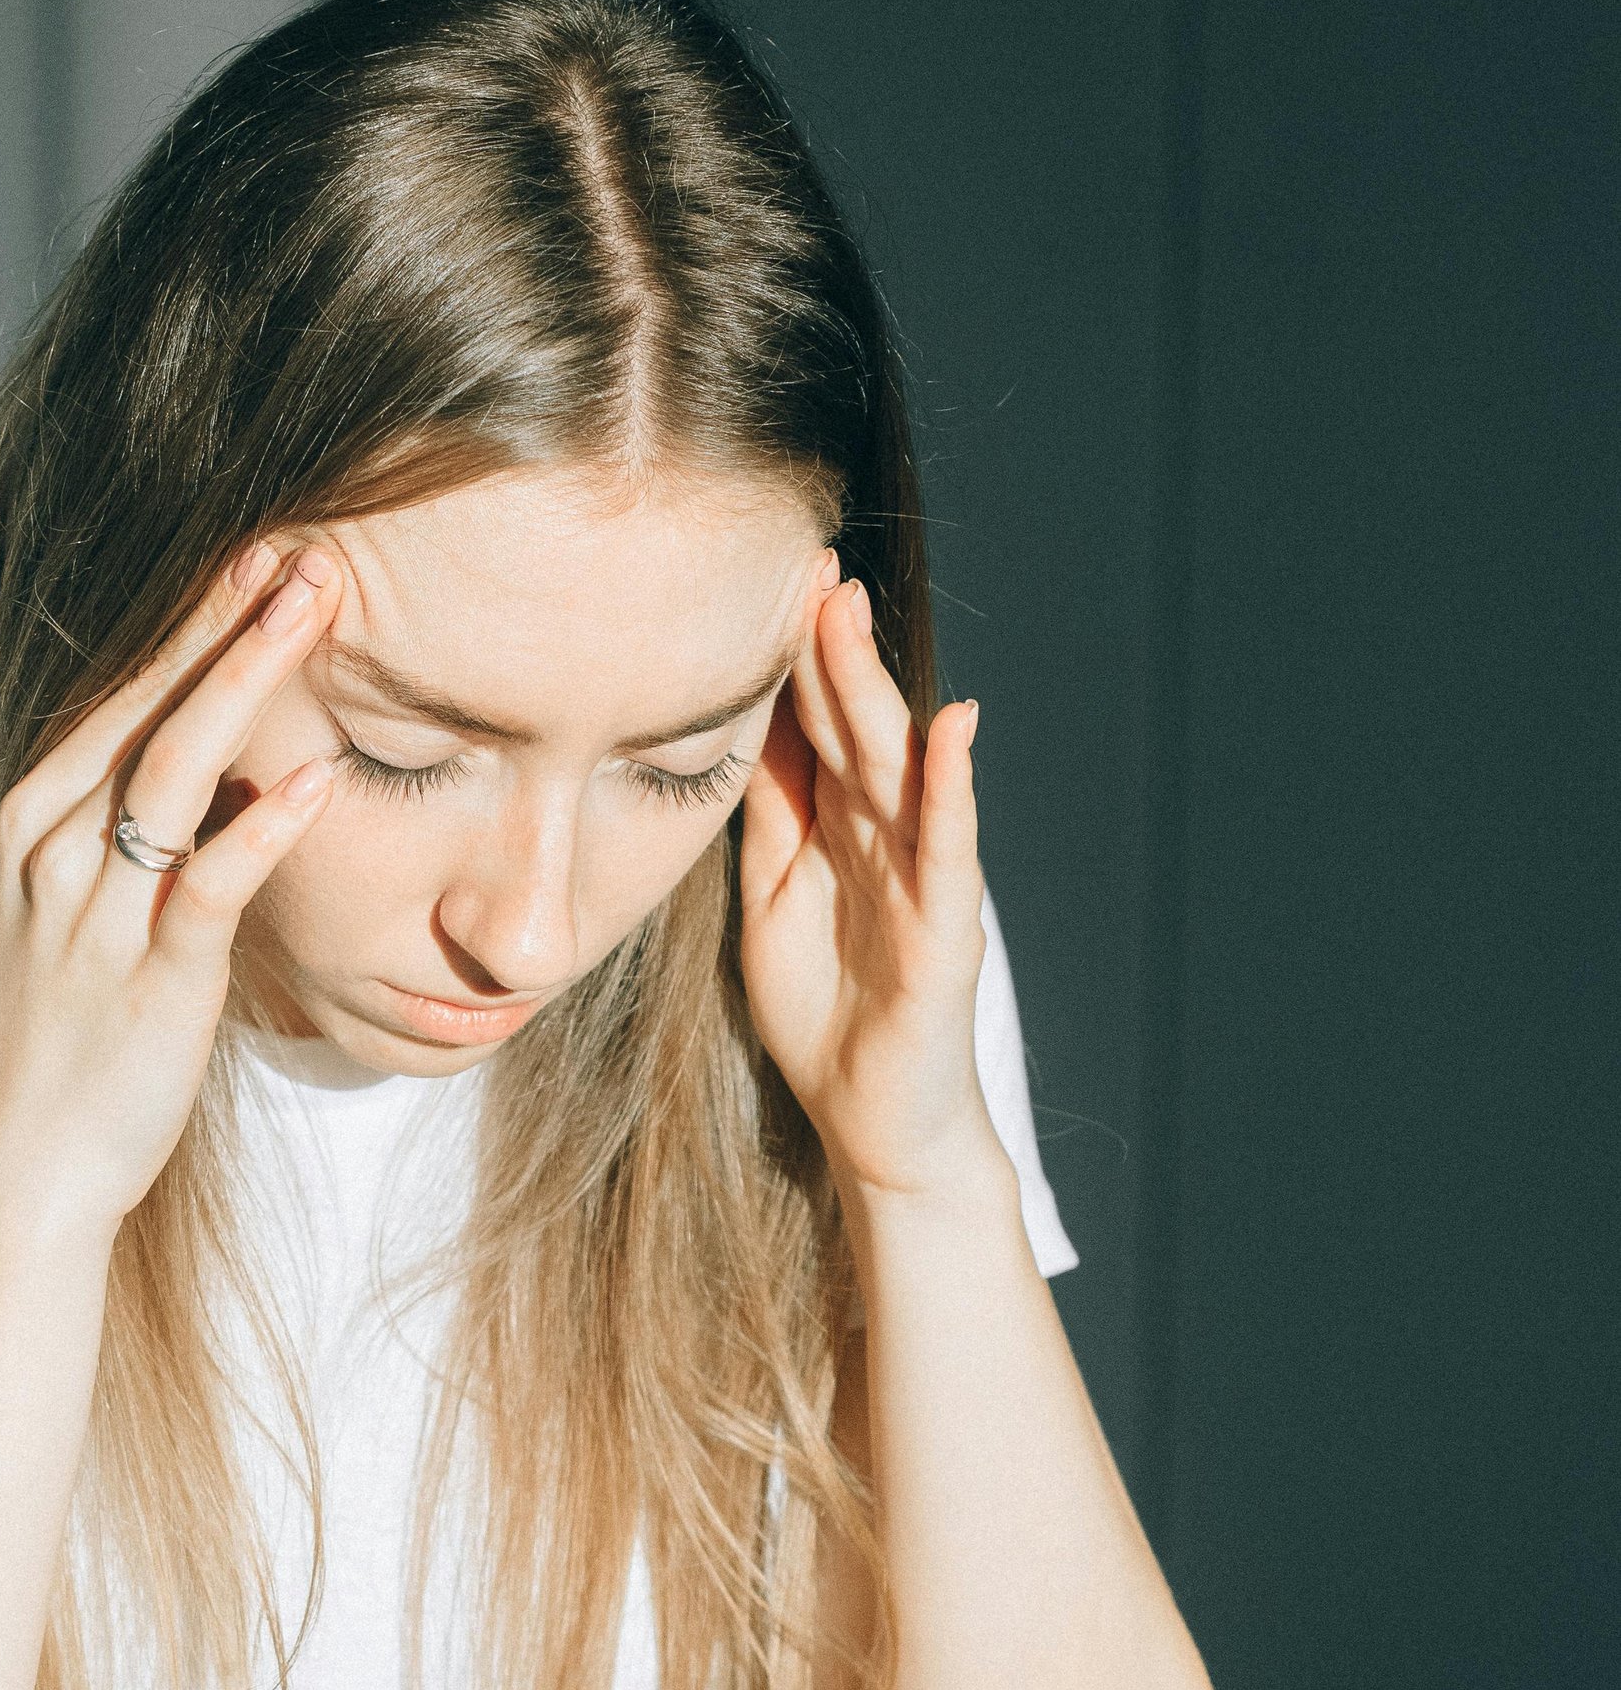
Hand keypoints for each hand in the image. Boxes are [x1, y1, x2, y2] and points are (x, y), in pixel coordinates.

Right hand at [0, 544, 338, 1234]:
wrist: (17, 1170)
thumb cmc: (55, 1042)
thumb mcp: (71, 914)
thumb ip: (123, 840)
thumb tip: (212, 777)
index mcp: (32, 824)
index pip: (119, 698)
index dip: (190, 623)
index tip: (258, 556)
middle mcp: (52, 852)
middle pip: (147, 710)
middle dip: (224, 624)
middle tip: (300, 550)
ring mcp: (96, 915)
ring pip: (174, 773)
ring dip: (247, 684)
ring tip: (313, 613)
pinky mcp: (150, 982)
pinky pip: (209, 887)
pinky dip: (263, 828)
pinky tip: (316, 778)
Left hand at [736, 571, 1001, 1208]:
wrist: (873, 1121)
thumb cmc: (824, 1015)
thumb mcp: (769, 901)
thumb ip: (766, 821)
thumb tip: (736, 732)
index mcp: (835, 831)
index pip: (813, 729)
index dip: (792, 661)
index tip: (765, 582)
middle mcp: (882, 839)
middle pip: (851, 728)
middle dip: (830, 650)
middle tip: (809, 568)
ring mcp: (919, 877)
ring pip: (894, 766)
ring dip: (875, 689)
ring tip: (853, 615)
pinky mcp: (947, 928)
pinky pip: (949, 847)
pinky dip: (953, 787)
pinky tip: (953, 728)